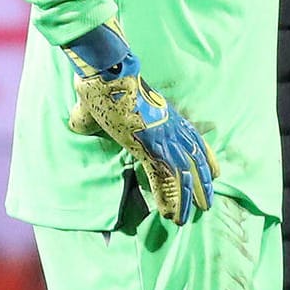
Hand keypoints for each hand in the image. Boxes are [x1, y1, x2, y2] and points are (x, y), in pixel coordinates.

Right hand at [62, 22, 218, 225]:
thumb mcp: (100, 102)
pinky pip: (163, 180)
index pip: (193, 140)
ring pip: (184, 174)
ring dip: (189, 198)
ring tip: (193, 215)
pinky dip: (167, 199)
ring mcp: (161, 138)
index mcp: (165, 115)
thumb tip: (75, 122)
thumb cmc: (101, 83)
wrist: (107, 74)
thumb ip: (89, 116)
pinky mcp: (149, 147)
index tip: (215, 174)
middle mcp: (169, 129)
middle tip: (206, 204)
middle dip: (202, 184)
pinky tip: (170, 215)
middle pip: (195, 160)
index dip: (204, 159)